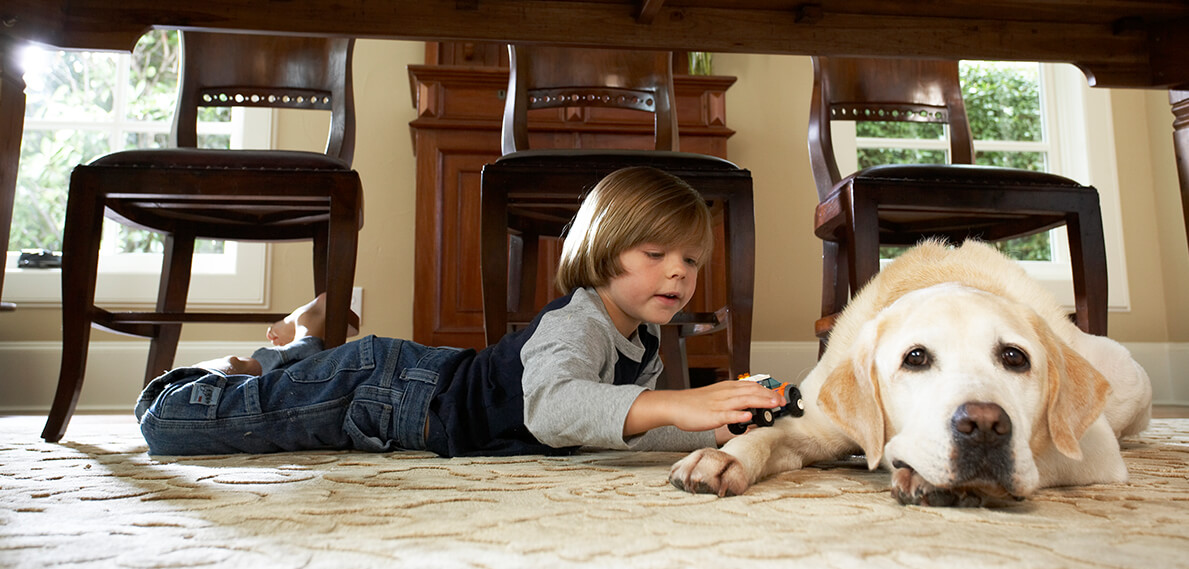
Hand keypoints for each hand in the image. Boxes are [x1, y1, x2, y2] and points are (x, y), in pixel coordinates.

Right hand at [624, 380, 778, 436]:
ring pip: (743, 401)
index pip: (752, 386)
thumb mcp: (718, 397)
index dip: (768, 391)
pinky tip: (748, 417)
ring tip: (773, 405)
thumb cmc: (696, 403)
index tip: (781, 396)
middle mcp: (726, 394)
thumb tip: (750, 407)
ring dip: (760, 402)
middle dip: (769, 396)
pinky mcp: (712, 415)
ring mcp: (719, 404)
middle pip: (751, 392)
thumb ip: (734, 400)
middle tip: (783, 401)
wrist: (675, 405)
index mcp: (728, 388)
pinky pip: (727, 415)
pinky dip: (738, 415)